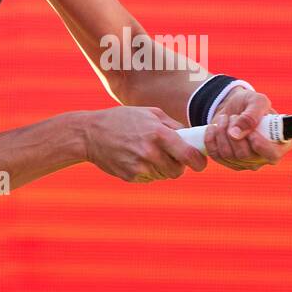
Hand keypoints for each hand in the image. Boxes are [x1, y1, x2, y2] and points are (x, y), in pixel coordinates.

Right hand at [82, 107, 208, 182]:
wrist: (90, 134)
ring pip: (164, 176)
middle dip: (178, 165)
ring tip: (148, 154)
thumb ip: (173, 125)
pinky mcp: (130, 176)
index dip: (199, 162)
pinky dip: (148, 172)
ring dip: (162, 168)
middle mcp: (150, 152)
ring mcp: (139, 166)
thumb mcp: (150, 113)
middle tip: (171, 156)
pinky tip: (136, 159)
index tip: (201, 163)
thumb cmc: (123, 119)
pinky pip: (149, 179)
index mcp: (158, 133)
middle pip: (178, 171)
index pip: (188, 155)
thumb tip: (192, 137)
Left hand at [203, 88, 291, 170]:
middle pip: (246, 156)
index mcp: (280, 143)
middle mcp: (265, 157)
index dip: (260, 145)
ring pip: (229, 155)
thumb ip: (252, 114)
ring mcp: (247, 162)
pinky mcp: (230, 162)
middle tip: (234, 116)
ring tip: (225, 118)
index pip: (273, 155)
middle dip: (234, 132)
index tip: (251, 131)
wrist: (234, 107)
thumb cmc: (250, 104)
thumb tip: (236, 134)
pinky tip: (213, 127)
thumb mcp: (256, 101)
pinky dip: (211, 139)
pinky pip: (216, 155)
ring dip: (222, 133)